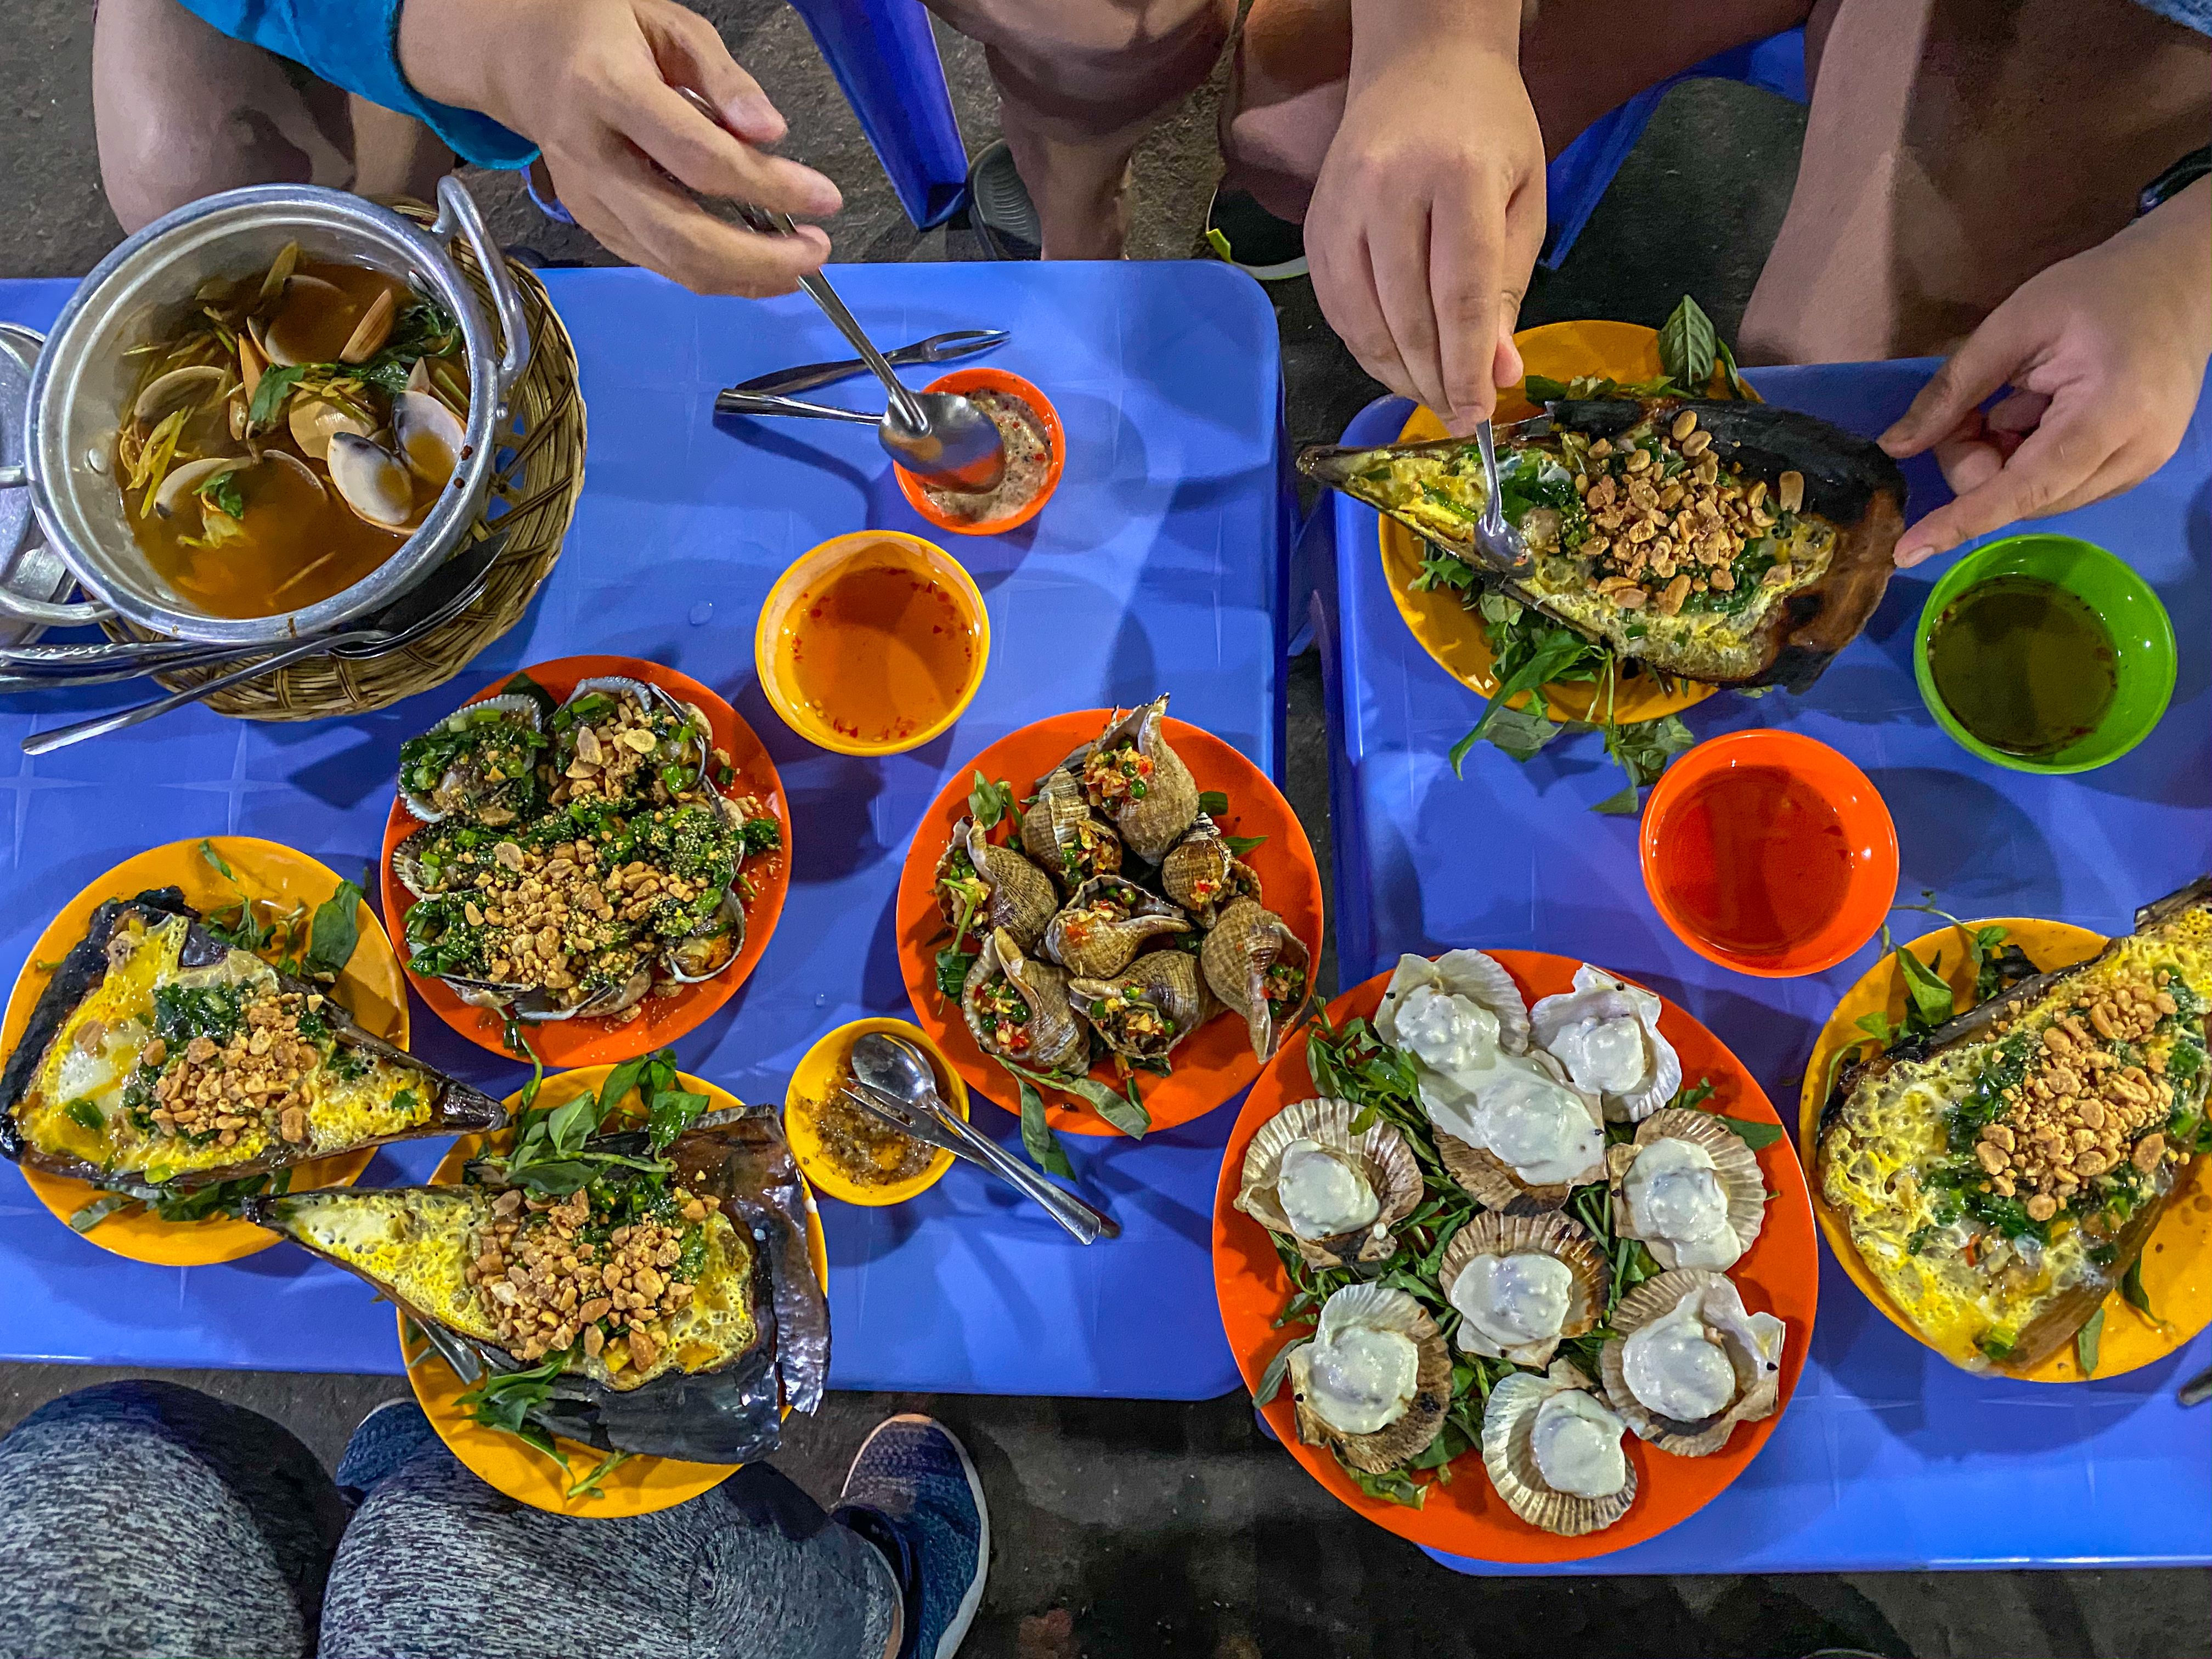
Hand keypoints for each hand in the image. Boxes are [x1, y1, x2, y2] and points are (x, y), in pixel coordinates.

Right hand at [399, 0, 841, 296]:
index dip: (770, 187)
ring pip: (671, 263)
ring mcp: (587, 199)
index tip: (826, 197)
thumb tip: (772, 133)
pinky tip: (756, 267)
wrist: (524, 55)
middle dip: (760, 258)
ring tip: (798, 265)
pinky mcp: (592, 224)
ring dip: (744, 278)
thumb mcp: (670, 26)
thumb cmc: (605, 30)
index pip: (700, 159)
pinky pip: (659, 264)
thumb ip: (725, 78)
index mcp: (609, 91)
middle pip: (683, 234)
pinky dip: (714, 275)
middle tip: (817, 250)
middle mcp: (592, 157)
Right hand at [1305, 3, 1544, 434]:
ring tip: (1429, 395)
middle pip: (1407, 318)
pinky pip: (1336, 307)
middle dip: (1434, 381)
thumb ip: (1509, 286)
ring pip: (1364, 321)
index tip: (1478, 418)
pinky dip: (1364, 347)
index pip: (1459, 297)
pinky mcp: (1314, 224)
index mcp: (1457, 176)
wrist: (1418, 62)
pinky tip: (1393, 363)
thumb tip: (1497, 374)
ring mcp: (1341, 207)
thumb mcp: (1522, 197)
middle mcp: (1388, 190)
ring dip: (1397, 373)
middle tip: (1457, 417)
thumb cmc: (1487, 127)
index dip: (1467, 368)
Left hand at [1879, 177, 2211, 567]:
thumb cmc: (2099, 289)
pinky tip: (2039, 412)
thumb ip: (1953, 390)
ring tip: (2017, 400)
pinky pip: (2057, 487)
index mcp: (2110, 413)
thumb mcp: (2014, 324)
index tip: (1907, 550)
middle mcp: (2133, 455)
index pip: (2024, 487)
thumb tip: (1896, 447)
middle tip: (1976, 408)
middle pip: (2022, 498)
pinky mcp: (2136, 467)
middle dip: (1976, 463)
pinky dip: (2027, 460)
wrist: (2183, 279)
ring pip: (2035, 499)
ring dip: (2001, 462)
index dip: (1962, 520)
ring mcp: (2140, 466)